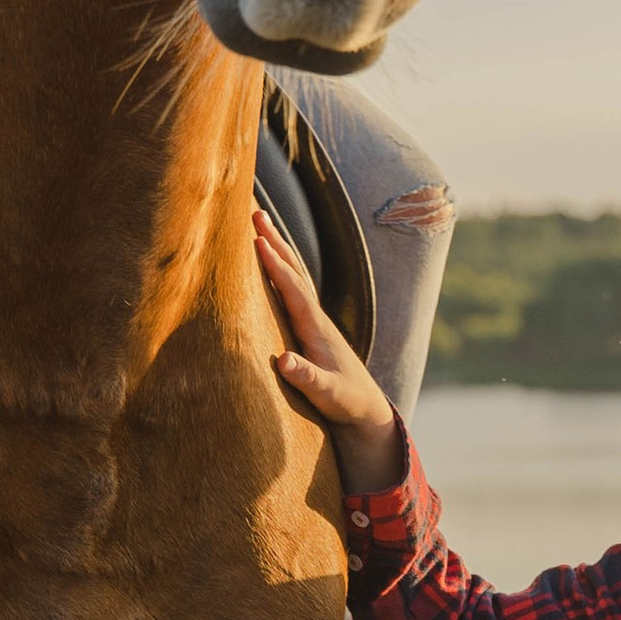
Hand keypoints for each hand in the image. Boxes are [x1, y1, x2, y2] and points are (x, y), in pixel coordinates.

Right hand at [254, 212, 401, 493]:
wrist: (366, 408)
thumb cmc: (346, 402)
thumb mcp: (327, 394)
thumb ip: (307, 378)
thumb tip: (283, 361)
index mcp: (317, 329)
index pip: (294, 290)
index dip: (276, 266)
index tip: (258, 241)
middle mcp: (316, 317)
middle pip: (294, 271)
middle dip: (275, 242)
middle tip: (254, 212)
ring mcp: (313, 320)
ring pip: (293, 276)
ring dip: (277, 248)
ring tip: (260, 223)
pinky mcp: (308, 327)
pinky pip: (290, 289)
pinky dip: (278, 269)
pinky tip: (267, 260)